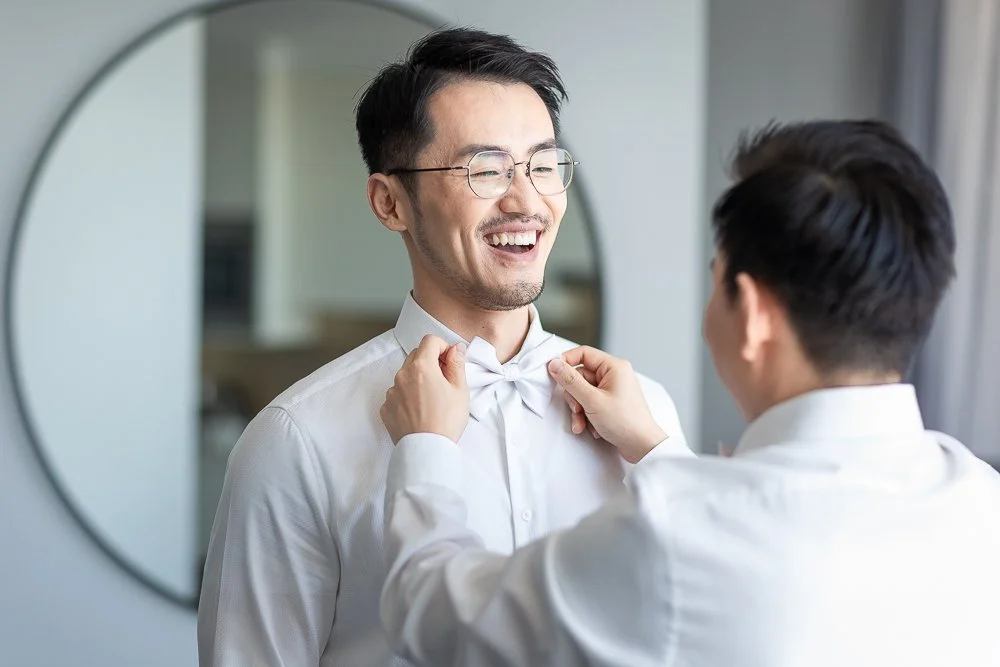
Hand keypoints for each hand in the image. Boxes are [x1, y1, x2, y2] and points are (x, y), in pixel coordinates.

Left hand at [381, 335, 468, 444]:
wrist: (427, 450)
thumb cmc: (446, 421)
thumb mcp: (460, 390)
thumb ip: (457, 363)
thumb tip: (455, 348)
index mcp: (421, 367)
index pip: (430, 341)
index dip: (443, 347)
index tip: (450, 360)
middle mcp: (402, 375)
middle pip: (416, 355)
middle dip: (430, 362)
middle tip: (444, 381)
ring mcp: (391, 392)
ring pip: (406, 375)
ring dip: (418, 379)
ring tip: (431, 400)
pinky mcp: (386, 408)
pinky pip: (397, 394)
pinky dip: (407, 397)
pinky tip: (419, 411)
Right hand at [547, 346, 666, 462]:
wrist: (642, 447)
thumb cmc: (625, 422)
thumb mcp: (592, 400)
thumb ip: (570, 381)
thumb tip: (555, 364)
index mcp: (614, 367)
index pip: (583, 353)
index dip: (566, 362)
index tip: (553, 374)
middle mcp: (614, 375)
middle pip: (580, 376)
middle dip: (574, 396)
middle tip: (576, 409)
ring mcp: (613, 389)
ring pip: (583, 392)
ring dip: (579, 409)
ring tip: (583, 423)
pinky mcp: (611, 402)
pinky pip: (590, 402)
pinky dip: (587, 415)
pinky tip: (592, 428)